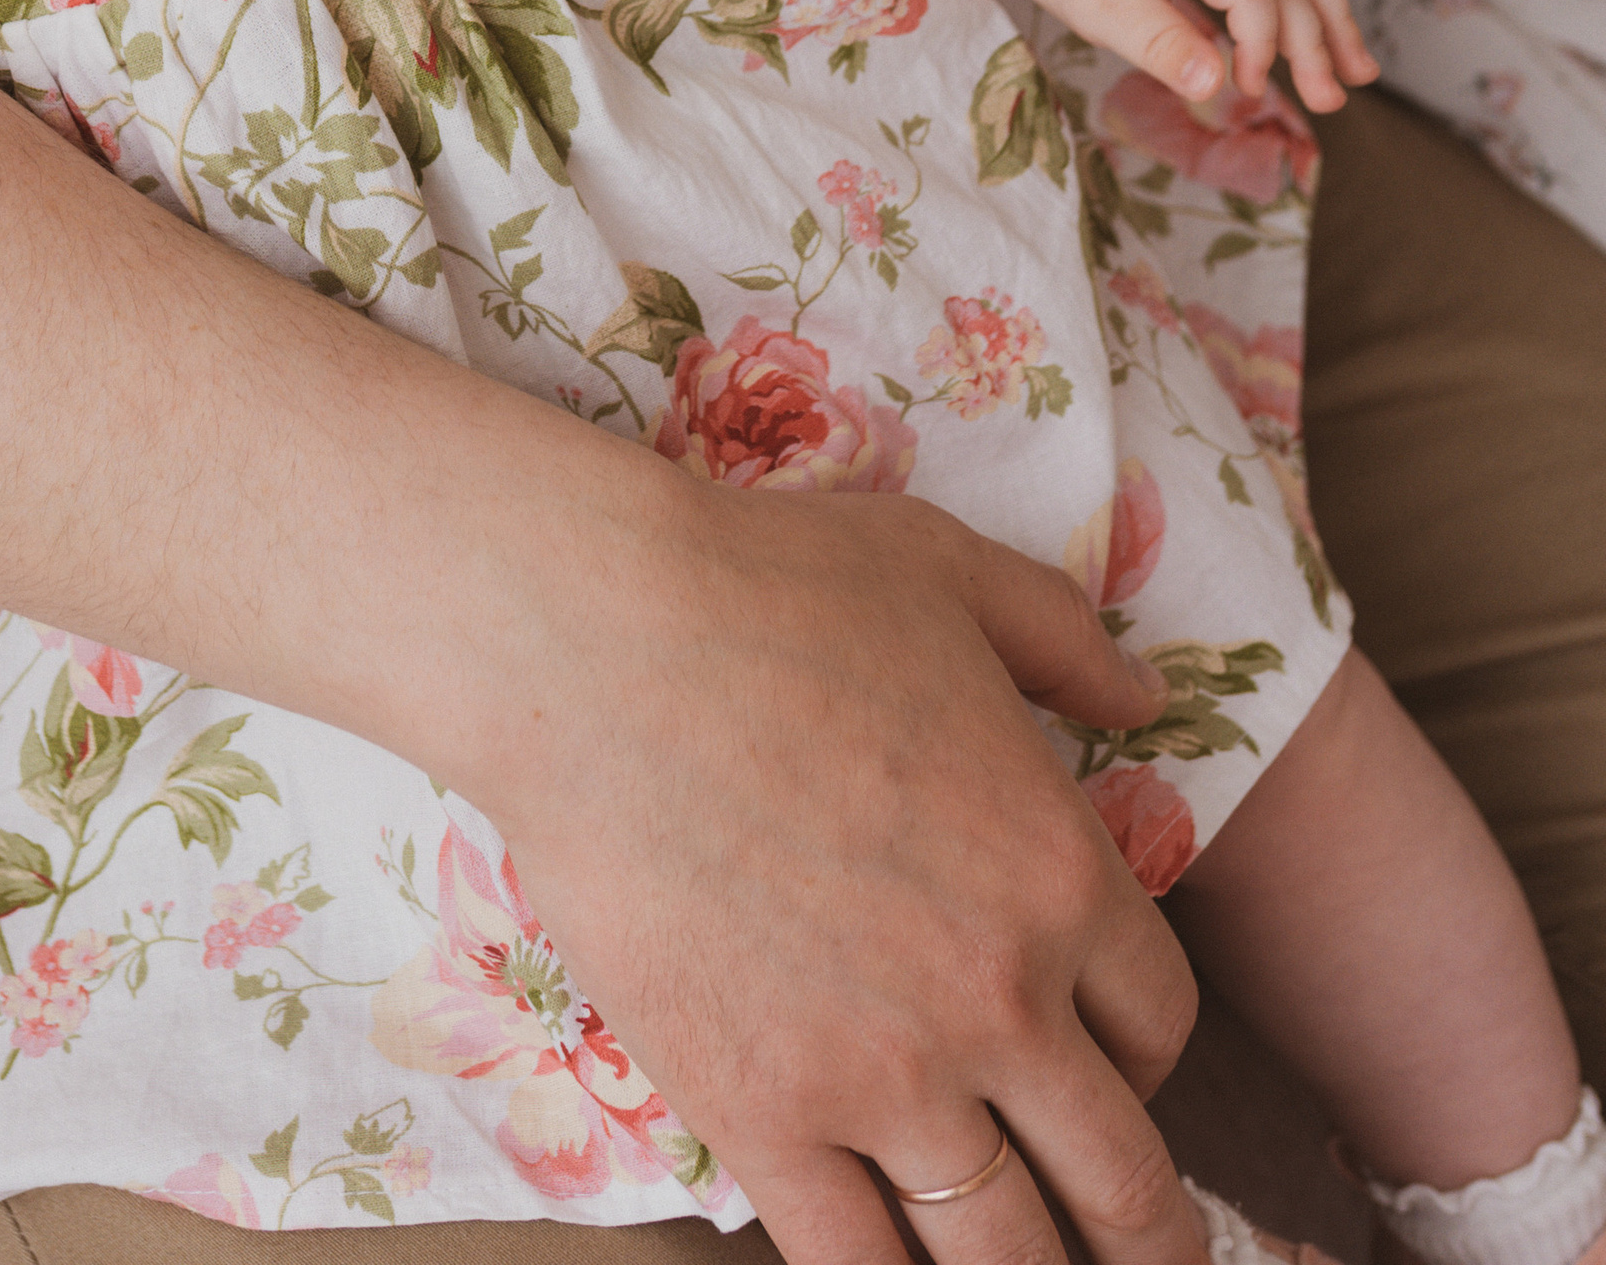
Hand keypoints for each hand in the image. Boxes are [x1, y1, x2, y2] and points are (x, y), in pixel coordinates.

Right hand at [467, 472, 1208, 1264]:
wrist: (598, 642)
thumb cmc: (770, 587)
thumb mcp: (950, 569)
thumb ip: (1064, 640)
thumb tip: (1144, 703)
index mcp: (1063, 871)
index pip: (1165, 1025)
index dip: (1147, 1055)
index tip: (1109, 1062)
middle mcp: (1001, 997)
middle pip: (1123, 1178)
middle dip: (1144, 1230)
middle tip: (1138, 1247)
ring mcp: (883, 1074)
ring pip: (1007, 1253)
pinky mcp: (763, 1116)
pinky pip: (858, 1264)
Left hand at [1020, 0, 1376, 112]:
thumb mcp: (1098, 4)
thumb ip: (1157, 42)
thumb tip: (1212, 87)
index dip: (1261, 39)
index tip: (1248, 86)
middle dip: (1314, 42)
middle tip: (1328, 100)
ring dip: (1331, 22)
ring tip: (1359, 76)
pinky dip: (1316, 2)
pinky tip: (1334, 44)